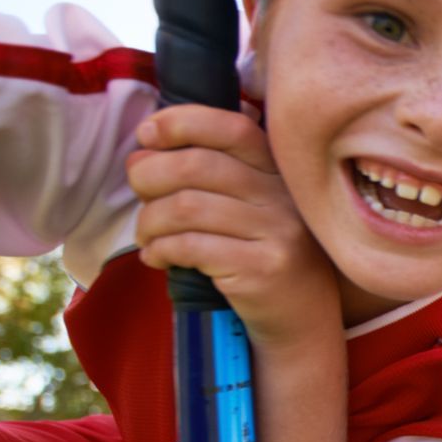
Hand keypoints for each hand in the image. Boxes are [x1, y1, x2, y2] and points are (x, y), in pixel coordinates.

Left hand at [127, 104, 339, 348]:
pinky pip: (191, 246)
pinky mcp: (262, 268)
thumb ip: (210, 174)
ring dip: (149, 221)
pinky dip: (160, 250)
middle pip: (196, 166)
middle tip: (139, 194)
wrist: (301, 318)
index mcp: (278, 172)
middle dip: (149, 175)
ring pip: (185, 207)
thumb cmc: (261, 256)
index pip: (230, 127)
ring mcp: (277, 232)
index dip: (181, 122)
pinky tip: (158, 258)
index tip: (147, 135)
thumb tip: (141, 154)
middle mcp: (283, 197)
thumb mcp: (250, 206)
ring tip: (147, 237)